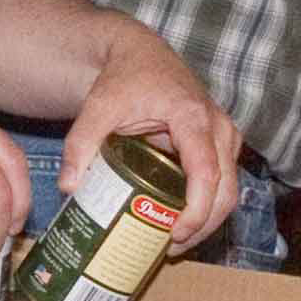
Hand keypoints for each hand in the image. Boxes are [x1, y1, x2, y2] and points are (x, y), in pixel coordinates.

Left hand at [62, 22, 244, 248]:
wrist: (140, 53)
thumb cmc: (122, 78)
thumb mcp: (98, 107)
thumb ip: (81, 144)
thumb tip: (69, 188)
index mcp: (193, 117)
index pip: (206, 173)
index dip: (197, 211)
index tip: (175, 234)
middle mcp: (218, 127)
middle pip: (227, 190)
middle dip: (204, 225)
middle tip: (170, 248)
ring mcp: (224, 135)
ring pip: (230, 189)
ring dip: (208, 219)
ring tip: (173, 241)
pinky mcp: (220, 143)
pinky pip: (224, 181)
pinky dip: (208, 205)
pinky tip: (181, 222)